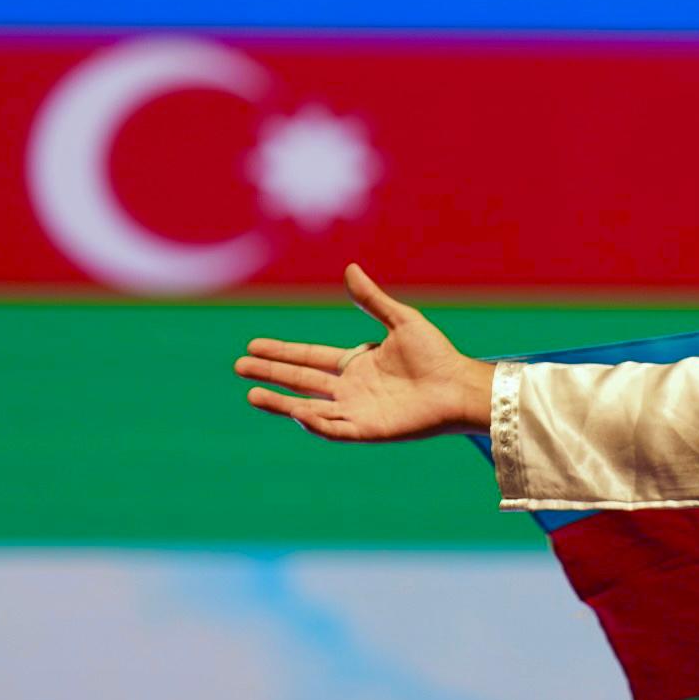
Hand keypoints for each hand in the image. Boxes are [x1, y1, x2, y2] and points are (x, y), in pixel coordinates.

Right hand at [234, 265, 495, 441]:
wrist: (459, 385)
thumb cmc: (437, 355)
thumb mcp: (400, 321)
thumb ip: (372, 300)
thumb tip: (350, 268)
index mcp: (356, 364)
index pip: (310, 358)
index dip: (282, 352)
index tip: (253, 344)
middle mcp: (351, 390)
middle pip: (301, 382)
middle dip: (271, 374)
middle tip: (238, 366)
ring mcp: (357, 412)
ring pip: (309, 409)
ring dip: (281, 403)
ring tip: (252, 395)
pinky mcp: (369, 430)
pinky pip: (335, 430)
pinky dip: (315, 423)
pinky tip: (296, 413)